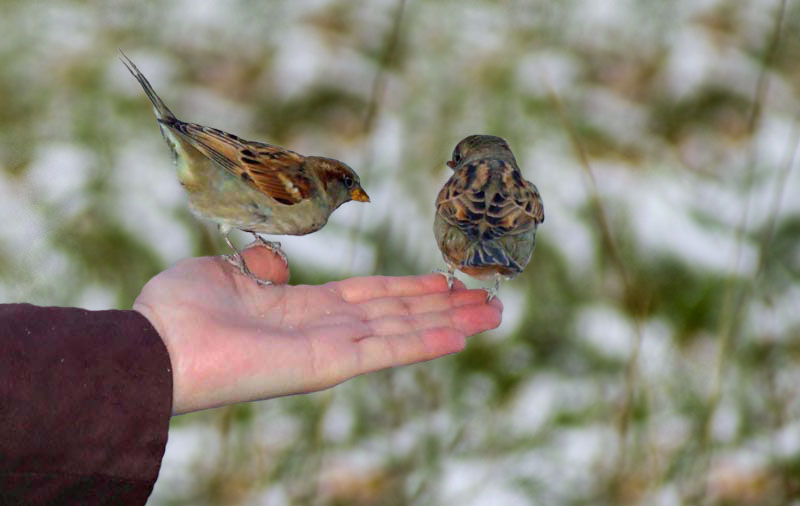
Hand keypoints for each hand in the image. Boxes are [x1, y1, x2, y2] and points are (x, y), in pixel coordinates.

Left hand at [133, 244, 502, 414]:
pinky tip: (460, 336)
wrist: (155, 346)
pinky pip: (386, 350)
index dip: (408, 288)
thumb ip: (261, 265)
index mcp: (301, 308)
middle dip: (443, 307)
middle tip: (489, 301)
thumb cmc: (178, 311)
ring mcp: (330, 349)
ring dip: (449, 323)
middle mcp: (324, 330)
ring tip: (491, 315)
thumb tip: (278, 264)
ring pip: (403, 332)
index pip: (369, 296)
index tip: (443, 281)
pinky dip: (425, 343)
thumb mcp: (225, 270)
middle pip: (398, 314)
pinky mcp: (328, 363)